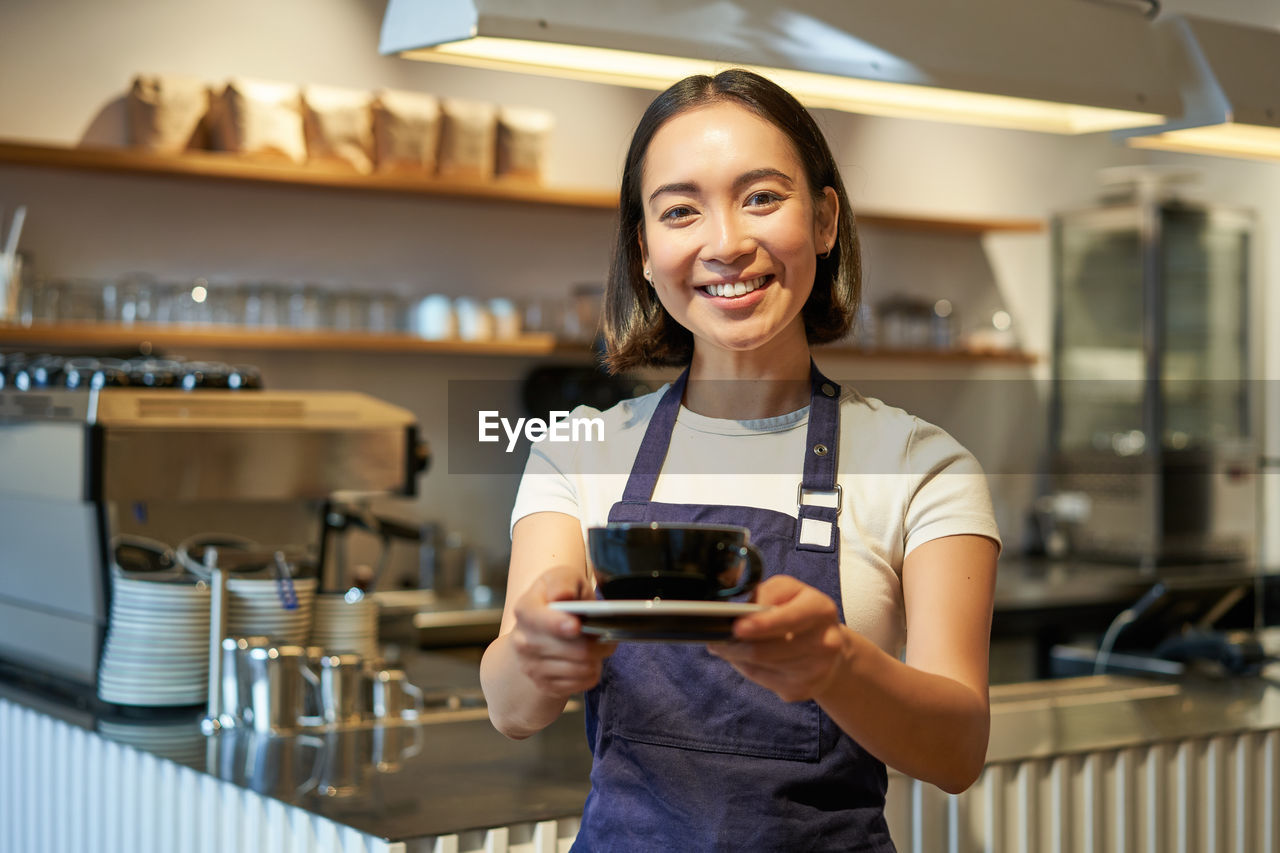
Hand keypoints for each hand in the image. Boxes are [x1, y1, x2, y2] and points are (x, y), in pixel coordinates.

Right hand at [510, 564, 614, 699]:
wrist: (543, 626)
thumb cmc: (559, 598)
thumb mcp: (562, 578)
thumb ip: (562, 582)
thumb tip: (562, 597)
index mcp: (525, 610)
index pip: (540, 621)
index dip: (559, 625)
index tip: (576, 626)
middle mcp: (523, 641)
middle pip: (572, 649)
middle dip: (598, 641)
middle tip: (607, 633)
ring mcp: (531, 666)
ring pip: (581, 668)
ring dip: (598, 657)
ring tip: (599, 644)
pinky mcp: (545, 685)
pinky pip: (582, 683)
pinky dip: (593, 672)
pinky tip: (589, 660)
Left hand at [708, 575, 851, 702]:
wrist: (829, 646)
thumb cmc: (799, 612)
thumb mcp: (787, 591)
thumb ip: (765, 594)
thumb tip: (738, 611)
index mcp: (821, 610)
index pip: (788, 619)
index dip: (760, 625)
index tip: (736, 628)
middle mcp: (825, 642)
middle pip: (765, 650)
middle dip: (733, 644)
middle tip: (715, 638)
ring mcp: (816, 670)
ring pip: (758, 666)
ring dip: (736, 656)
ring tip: (728, 645)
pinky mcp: (803, 690)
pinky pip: (761, 680)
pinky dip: (746, 668)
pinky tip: (745, 659)